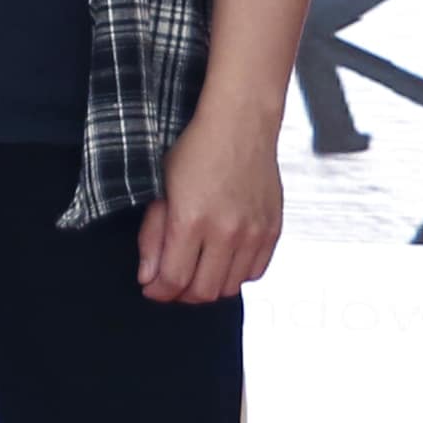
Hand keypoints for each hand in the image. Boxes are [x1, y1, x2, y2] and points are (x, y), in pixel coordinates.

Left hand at [135, 116, 286, 303]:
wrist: (239, 128)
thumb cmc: (193, 153)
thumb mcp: (160, 190)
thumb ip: (153, 237)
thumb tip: (149, 278)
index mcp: (191, 221)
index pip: (175, 279)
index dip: (159, 292)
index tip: (151, 289)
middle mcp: (227, 232)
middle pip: (204, 291)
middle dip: (182, 295)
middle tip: (171, 284)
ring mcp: (254, 233)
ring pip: (231, 286)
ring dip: (209, 286)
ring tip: (195, 272)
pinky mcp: (273, 230)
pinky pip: (256, 272)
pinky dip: (236, 275)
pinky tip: (222, 261)